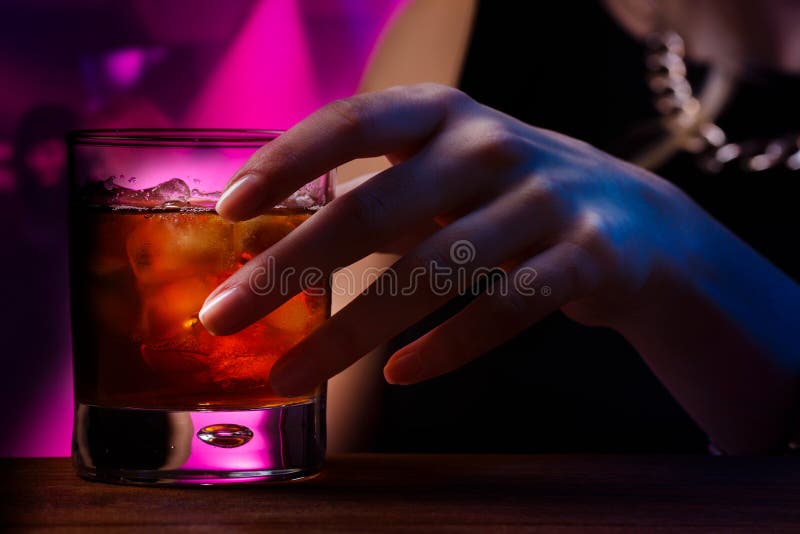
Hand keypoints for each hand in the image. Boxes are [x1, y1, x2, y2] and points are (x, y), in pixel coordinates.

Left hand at [199, 83, 696, 395]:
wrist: (638, 222)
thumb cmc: (512, 194)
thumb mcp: (447, 170)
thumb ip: (376, 194)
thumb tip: (274, 240)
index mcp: (445, 114)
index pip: (353, 122)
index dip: (288, 159)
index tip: (227, 206)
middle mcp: (491, 146)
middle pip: (377, 209)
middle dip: (290, 267)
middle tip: (223, 319)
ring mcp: (544, 199)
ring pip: (433, 271)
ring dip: (352, 332)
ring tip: (291, 375)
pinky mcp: (586, 257)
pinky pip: (503, 310)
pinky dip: (446, 348)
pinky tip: (398, 376)